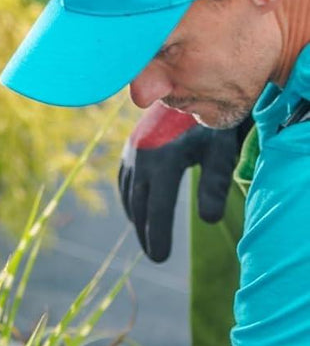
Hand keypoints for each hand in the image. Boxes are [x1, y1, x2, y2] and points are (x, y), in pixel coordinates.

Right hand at [117, 102, 248, 262]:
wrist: (196, 86)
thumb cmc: (214, 121)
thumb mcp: (221, 151)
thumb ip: (214, 185)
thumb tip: (208, 220)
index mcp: (163, 160)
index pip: (158, 209)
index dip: (157, 236)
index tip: (160, 258)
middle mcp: (141, 157)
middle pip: (139, 207)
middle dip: (145, 233)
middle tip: (155, 255)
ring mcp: (131, 152)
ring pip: (129, 195)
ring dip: (136, 218)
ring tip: (147, 236)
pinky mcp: (129, 148)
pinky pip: (124, 181)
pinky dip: (130, 199)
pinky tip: (137, 210)